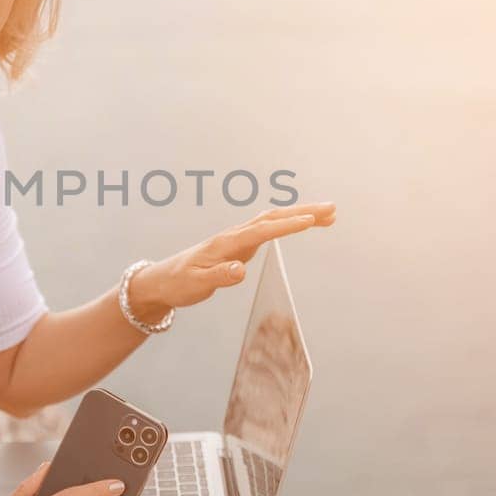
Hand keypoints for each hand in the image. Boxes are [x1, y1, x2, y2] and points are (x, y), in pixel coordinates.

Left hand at [124, 201, 336, 322]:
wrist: (162, 280)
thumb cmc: (179, 283)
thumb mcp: (197, 285)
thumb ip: (219, 277)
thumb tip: (240, 270)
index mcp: (227, 243)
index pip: (261, 231)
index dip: (286, 226)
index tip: (310, 222)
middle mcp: (235, 235)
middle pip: (273, 218)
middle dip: (304, 212)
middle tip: (333, 210)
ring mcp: (238, 238)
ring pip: (274, 220)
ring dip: (301, 215)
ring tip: (330, 216)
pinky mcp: (240, 244)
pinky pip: (270, 228)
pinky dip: (289, 223)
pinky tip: (304, 223)